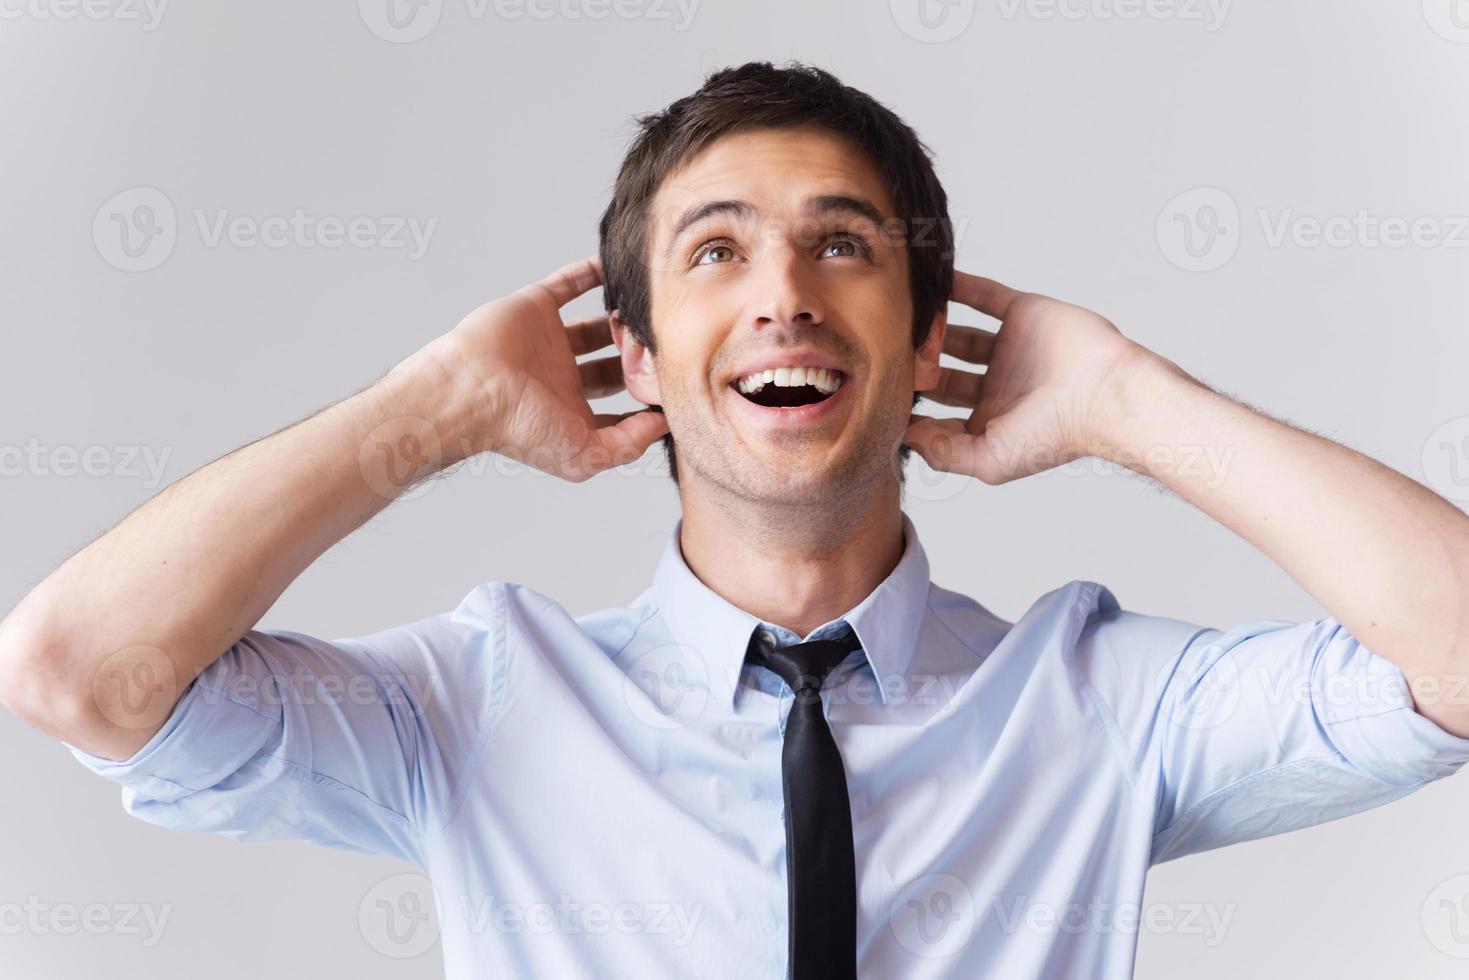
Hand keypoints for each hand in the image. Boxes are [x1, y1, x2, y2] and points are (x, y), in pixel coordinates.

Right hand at [421, 256, 668, 481]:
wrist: (472, 391)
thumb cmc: (520, 429)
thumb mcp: (585, 455)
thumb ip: (629, 443)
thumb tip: (665, 424)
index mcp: (572, 411)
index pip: (620, 404)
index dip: (646, 395)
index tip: (678, 384)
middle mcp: (562, 377)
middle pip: (613, 363)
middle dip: (639, 356)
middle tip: (668, 344)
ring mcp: (549, 341)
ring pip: (595, 326)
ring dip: (621, 319)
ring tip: (651, 311)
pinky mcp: (536, 308)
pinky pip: (568, 284)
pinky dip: (590, 273)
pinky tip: (617, 266)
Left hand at [905, 271, 1155, 484]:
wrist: (1103, 393)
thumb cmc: (1055, 435)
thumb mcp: (989, 460)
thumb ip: (944, 453)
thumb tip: (907, 436)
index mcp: (990, 421)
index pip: (939, 413)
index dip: (912, 406)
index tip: (882, 395)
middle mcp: (997, 385)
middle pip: (943, 372)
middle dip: (916, 366)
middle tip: (888, 356)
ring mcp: (1009, 348)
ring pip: (958, 335)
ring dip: (932, 330)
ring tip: (902, 323)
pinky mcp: (1022, 315)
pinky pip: (983, 296)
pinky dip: (958, 287)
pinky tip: (929, 283)